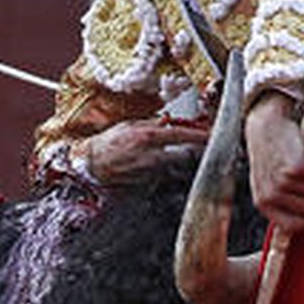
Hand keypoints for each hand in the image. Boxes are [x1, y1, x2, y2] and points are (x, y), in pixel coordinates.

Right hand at [82, 118, 208, 182]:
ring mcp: (151, 171)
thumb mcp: (130, 125)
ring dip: (176, 161)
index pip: (183, 135)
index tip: (211, 134)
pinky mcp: (148, 182)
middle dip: (191, 151)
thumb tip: (168, 121)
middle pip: (186, 155)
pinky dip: (163, 170)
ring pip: (175, 166)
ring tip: (163, 155)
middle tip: (193, 147)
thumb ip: (152, 123)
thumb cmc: (109, 142)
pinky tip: (151, 164)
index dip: (200, 135)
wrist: (92, 163)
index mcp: (149, 137)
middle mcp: (153, 156)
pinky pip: (163, 175)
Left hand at [245, 91, 303, 232]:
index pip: (293, 227)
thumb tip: (301, 224)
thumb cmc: (269, 157)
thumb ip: (279, 204)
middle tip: (300, 178)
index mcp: (262, 204)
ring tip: (299, 165)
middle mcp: (270, 196)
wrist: (265, 128)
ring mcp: (282, 183)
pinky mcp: (295, 169)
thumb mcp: (266, 185)